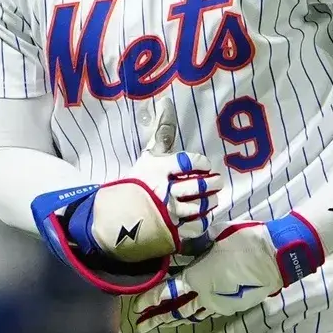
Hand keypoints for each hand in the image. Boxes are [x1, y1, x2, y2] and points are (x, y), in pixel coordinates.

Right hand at [69, 101, 224, 262]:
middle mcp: (165, 191)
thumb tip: (167, 101)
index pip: (189, 162)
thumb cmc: (134, 181)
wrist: (115, 216)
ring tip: (214, 197)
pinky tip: (205, 216)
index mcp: (158, 170)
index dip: (202, 163)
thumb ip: (162, 132)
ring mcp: (167, 213)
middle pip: (198, 186)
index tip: (205, 165)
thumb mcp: (148, 155)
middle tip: (216, 181)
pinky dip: (204, 221)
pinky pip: (194, 227)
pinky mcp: (170, 231)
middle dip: (212, 183)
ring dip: (211, 201)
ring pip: (199, 206)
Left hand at [132, 214, 324, 329]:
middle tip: (143, 326)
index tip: (137, 307)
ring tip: (165, 322)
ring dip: (177, 319)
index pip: (166, 292)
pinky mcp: (234, 305)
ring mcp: (220, 303)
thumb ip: (194, 246)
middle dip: (158, 318)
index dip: (150, 300)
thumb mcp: (213, 237)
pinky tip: (194, 314)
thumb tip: (181, 247)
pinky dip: (198, 314)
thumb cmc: (243, 241)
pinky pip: (209, 312)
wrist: (274, 256)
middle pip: (176, 311)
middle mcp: (205, 295)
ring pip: (193, 315)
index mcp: (196, 277)